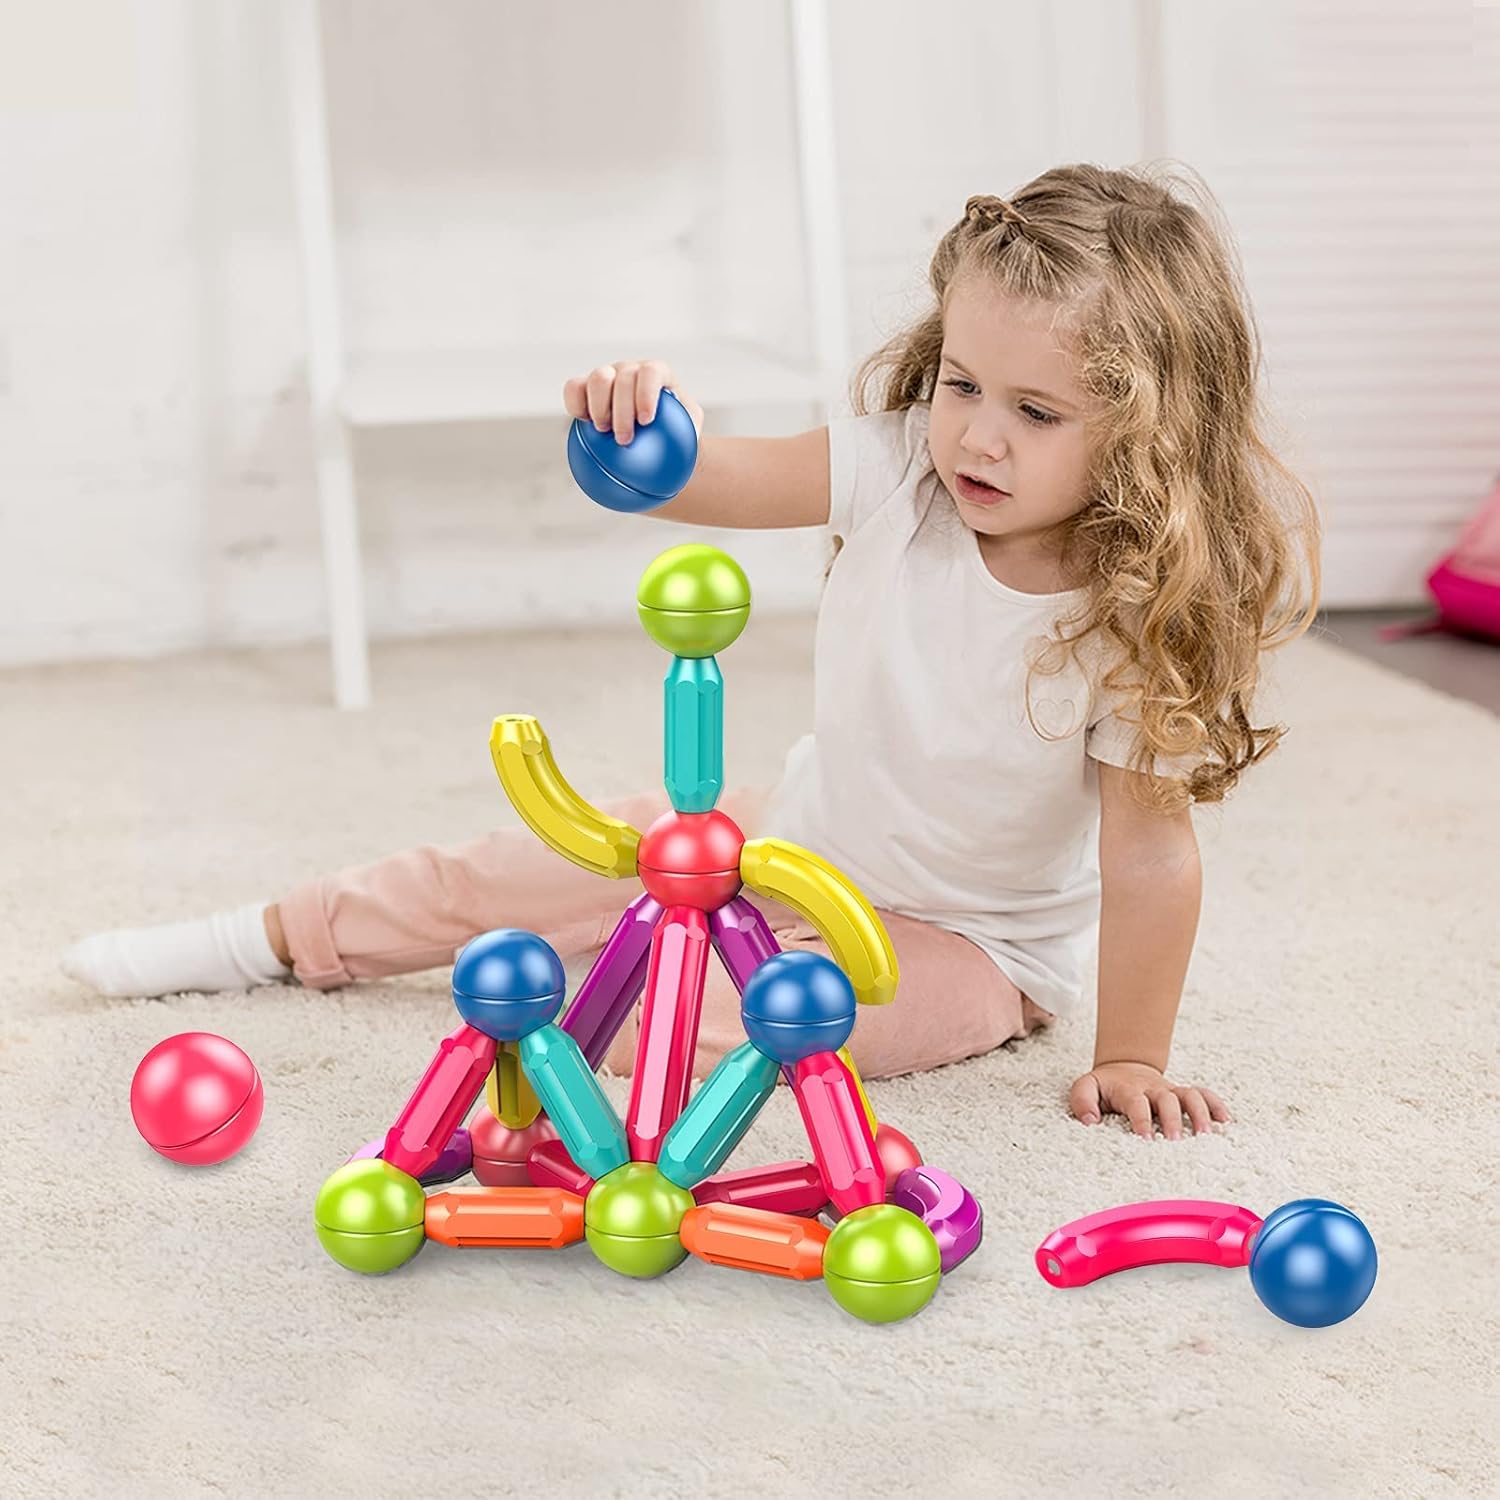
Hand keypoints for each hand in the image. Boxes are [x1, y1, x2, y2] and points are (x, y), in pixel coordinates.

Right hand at [562, 360, 702, 446]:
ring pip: (598, 378)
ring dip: (598, 405)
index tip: (646, 421)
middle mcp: (631, 370)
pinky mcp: (585, 388)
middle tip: (624, 439)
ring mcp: (608, 375)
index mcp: (657, 374)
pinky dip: (575, 404)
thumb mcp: (689, 435)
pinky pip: (574, 388)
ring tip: (602, 432)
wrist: (652, 439)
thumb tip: (689, 450)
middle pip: (623, 376)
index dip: (647, 392)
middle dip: (622, 408)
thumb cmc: (675, 437)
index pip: (652, 373)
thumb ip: (689, 436)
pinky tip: (582, 425)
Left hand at [1069, 1061, 1230, 1139]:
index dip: (1141, 1120)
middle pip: (1168, 1100)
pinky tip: (1226, 1121)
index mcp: (1129, 1089)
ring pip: (1191, 1096)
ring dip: (1200, 1113)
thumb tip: (1090, 1121)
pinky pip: (1203, 1094)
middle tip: (1177, 1141)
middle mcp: (1154, 1089)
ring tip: (1206, 1136)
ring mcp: (1171, 1091)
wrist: (1123, 1068)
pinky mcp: (1183, 1093)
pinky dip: (1215, 1105)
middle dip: (1173, 1119)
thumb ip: (1082, 1101)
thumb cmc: (1105, 1086)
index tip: (1146, 1139)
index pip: (1137, 1103)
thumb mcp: (1086, 1087)